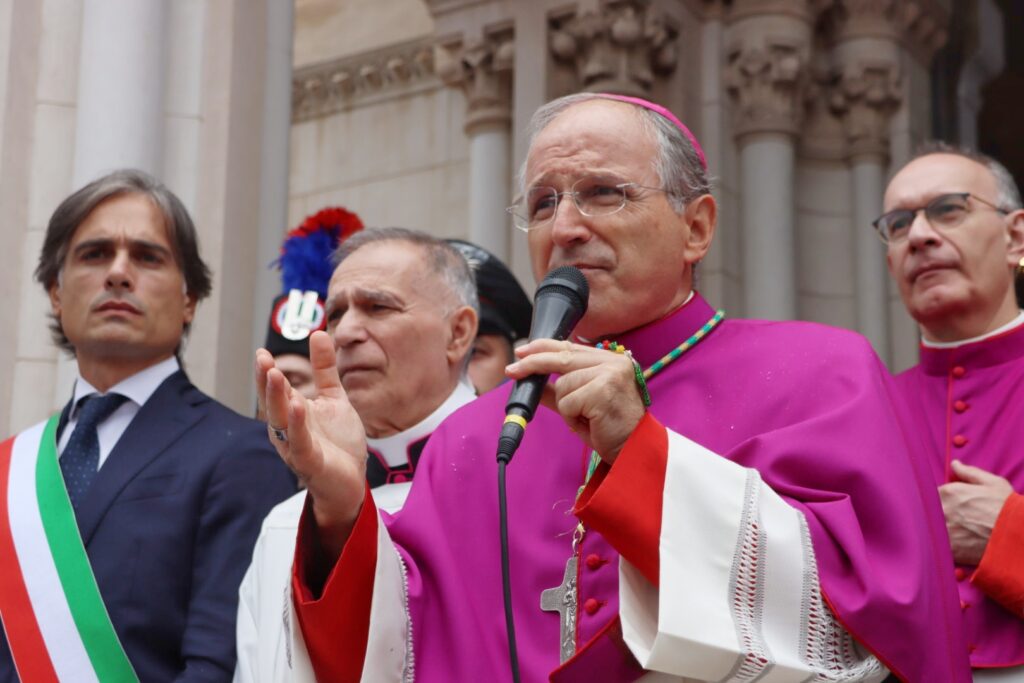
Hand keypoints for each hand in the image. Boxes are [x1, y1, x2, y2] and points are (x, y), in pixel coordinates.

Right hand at [256, 331, 367, 561]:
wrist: (350, 481)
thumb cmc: (337, 442)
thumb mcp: (333, 398)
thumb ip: (325, 369)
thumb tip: (318, 333)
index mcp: (291, 413)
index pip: (276, 390)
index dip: (267, 373)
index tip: (261, 352)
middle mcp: (287, 429)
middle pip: (273, 403)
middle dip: (266, 382)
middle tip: (262, 359)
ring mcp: (295, 446)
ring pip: (281, 421)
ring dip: (277, 398)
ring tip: (276, 374)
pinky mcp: (309, 462)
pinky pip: (300, 441)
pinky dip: (298, 424)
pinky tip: (299, 406)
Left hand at [505, 339, 646, 463]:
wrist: (634, 450)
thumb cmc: (611, 429)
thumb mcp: (582, 405)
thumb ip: (560, 390)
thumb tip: (534, 382)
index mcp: (611, 361)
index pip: (570, 347)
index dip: (543, 348)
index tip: (523, 352)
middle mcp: (614, 362)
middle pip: (562, 357)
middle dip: (533, 365)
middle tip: (511, 370)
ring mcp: (610, 375)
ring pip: (562, 385)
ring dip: (566, 406)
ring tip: (586, 418)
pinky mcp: (603, 391)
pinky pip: (567, 402)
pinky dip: (571, 416)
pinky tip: (590, 422)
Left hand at [938, 460, 1012, 565]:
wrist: (1020, 536)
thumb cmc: (1008, 508)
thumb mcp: (993, 483)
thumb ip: (969, 473)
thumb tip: (954, 465)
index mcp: (949, 492)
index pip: (930, 494)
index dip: (937, 499)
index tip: (944, 504)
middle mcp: (942, 510)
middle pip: (927, 511)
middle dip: (935, 514)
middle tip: (950, 519)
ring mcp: (945, 531)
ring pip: (930, 529)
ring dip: (937, 530)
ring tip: (954, 533)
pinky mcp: (950, 550)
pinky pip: (939, 548)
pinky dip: (944, 547)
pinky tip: (955, 546)